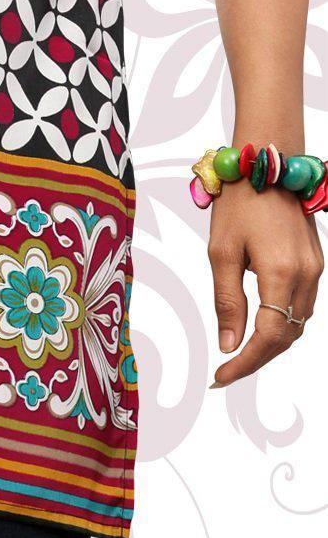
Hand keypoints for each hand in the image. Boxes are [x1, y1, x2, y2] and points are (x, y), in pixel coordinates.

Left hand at [207, 174, 322, 385]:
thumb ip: (227, 300)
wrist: (267, 159)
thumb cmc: (240, 199)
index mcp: (281, 272)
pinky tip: (260, 321)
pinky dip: (283, 319)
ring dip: (272, 341)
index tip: (221, 378)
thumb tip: (229, 345)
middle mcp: (306, 274)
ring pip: (298, 322)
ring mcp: (316, 267)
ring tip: (240, 350)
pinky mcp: (316, 259)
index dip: (246, 363)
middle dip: (258, 357)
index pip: (268, 336)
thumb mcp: (222, 250)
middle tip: (227, 370)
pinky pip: (302, 302)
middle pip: (287, 336)